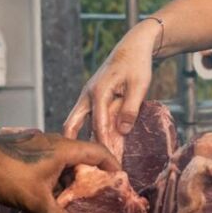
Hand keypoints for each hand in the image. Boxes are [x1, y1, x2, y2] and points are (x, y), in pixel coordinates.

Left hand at [0, 131, 119, 212]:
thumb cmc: (8, 174)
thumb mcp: (36, 201)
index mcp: (65, 149)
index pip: (99, 153)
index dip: (113, 166)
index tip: (120, 183)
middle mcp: (54, 146)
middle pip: (77, 169)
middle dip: (76, 195)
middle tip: (84, 210)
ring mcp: (37, 151)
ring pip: (55, 178)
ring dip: (51, 201)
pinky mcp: (22, 158)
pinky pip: (38, 178)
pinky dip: (35, 197)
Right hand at [63, 20, 160, 150]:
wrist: (133, 47)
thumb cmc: (137, 65)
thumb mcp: (139, 86)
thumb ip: (131, 109)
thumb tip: (122, 131)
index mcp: (98, 92)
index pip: (98, 124)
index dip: (102, 144)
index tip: (106, 162)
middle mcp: (87, 95)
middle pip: (72, 124)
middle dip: (73, 144)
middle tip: (76, 165)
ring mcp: (88, 97)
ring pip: (78, 122)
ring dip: (81, 139)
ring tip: (85, 160)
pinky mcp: (93, 98)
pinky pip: (87, 118)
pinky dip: (89, 131)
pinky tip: (97, 145)